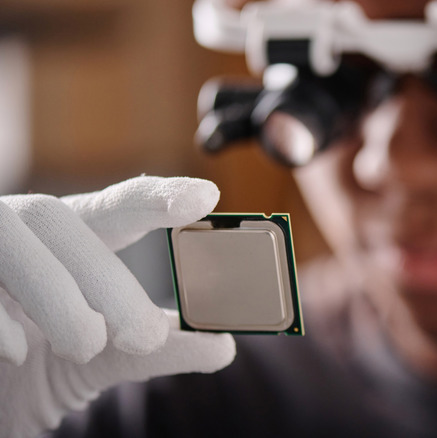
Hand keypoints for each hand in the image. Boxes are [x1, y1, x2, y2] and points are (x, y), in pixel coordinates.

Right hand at [0, 176, 235, 437]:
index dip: (157, 198)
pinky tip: (16, 353)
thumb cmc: (39, 366)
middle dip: (107, 276)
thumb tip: (223, 346)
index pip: (115, 207)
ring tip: (85, 346)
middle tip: (146, 337)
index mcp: (67, 240)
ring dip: (56, 298)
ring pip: (11, 242)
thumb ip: (156, 349)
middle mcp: (17, 232)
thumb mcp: (102, 359)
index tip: (208, 196)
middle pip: (58, 220)